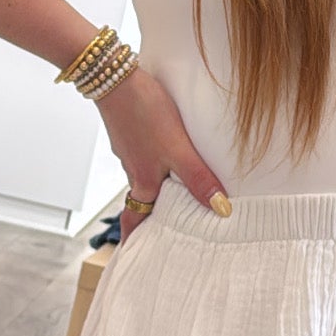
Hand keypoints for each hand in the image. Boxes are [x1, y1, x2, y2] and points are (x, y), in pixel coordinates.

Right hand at [94, 65, 230, 240]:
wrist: (115, 77)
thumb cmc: (145, 113)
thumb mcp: (177, 150)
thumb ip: (198, 179)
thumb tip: (220, 211)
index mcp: (143, 181)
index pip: (135, 220)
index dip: (134, 239)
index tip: (134, 257)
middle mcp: (134, 169)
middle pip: (141, 200)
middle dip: (149, 217)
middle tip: (161, 232)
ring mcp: (130, 150)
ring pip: (144, 177)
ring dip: (155, 189)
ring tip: (175, 195)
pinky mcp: (131, 132)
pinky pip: (144, 156)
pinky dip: (154, 163)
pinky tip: (167, 154)